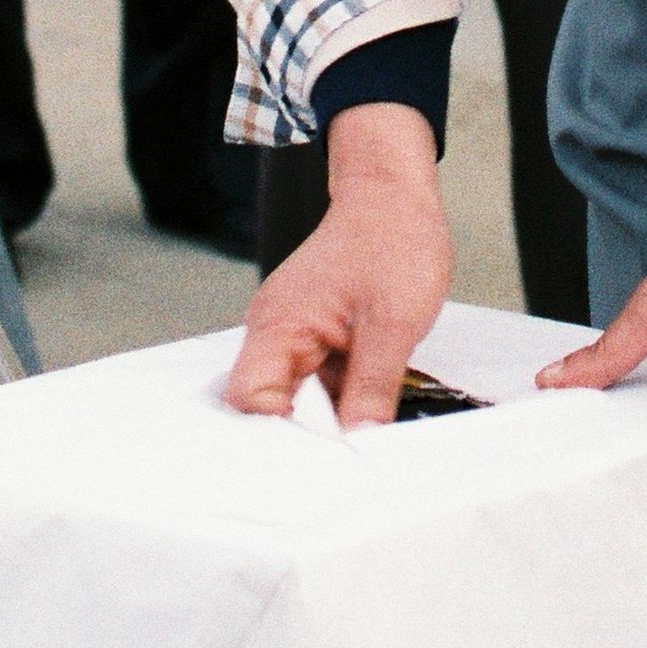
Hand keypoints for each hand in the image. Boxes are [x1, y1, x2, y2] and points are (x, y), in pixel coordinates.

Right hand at [223, 102, 453, 427]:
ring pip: (302, 396)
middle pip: (273, 404)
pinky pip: (321, 379)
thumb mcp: (393, 324)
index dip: (281, 433)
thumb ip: (372, 388)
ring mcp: (297, 332)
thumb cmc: (392, 239)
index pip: (251, 400)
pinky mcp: (318, 333)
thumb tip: (359, 442)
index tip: (323, 455)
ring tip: (368, 427)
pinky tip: (372, 401)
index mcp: (279, 326)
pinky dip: (344, 394)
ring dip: (333, 413)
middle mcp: (277, 331)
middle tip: (352, 451)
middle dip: (311, 431)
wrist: (395, 192)